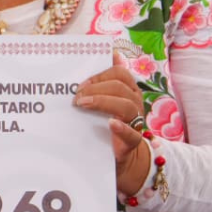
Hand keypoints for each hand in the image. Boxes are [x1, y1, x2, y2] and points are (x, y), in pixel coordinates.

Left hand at [75, 52, 149, 194]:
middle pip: (122, 88)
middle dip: (97, 88)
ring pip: (128, 107)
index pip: (120, 74)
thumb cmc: (104, 125)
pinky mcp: (132, 144)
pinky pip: (134, 135)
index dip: (100, 75)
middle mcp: (134, 105)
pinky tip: (111, 124)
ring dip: (103, 102)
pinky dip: (122, 129)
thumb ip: (102, 80)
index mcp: (127, 92)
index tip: (79, 83)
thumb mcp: (101, 101)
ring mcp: (135, 123)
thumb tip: (110, 52)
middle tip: (76, 96)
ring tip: (83, 104)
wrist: (117, 159)